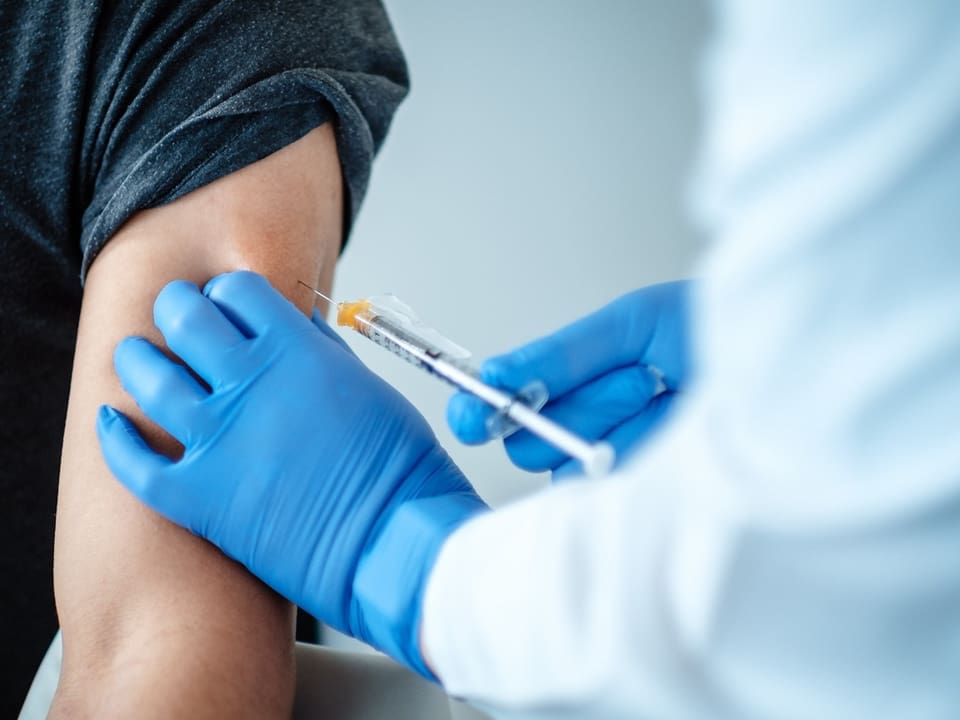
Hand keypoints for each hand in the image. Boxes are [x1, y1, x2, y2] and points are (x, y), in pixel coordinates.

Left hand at [97, 271, 485, 677]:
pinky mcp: (199, 495)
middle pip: (185, 320)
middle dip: (176, 308)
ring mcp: (219, 439)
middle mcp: (250, 384)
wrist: (392, 538)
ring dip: (137, 360)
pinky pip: (135, 462)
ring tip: (135, 356)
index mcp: (296, 350)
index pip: (237, 292)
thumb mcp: (369, 385)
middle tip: (175, 315)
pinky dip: (115, 438)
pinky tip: (111, 423)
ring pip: (148, 379)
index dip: (227, 293)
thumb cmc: (396, 466)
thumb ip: (323, 351)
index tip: (225, 304)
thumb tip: (296, 326)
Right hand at [447, 281, 691, 477]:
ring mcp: (611, 468)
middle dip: (584, 406)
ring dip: (623, 423)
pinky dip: (644, 453)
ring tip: (673, 396)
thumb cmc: (714, 332)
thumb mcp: (632, 326)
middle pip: (530, 442)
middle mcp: (583, 428)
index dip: (484, 410)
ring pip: (570, 467)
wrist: (790, 364)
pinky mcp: (641, 501)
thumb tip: (497, 376)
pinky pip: (610, 491)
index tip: (476, 416)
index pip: (506, 404)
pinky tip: (681, 433)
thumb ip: (561, 354)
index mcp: (571, 381)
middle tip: (640, 379)